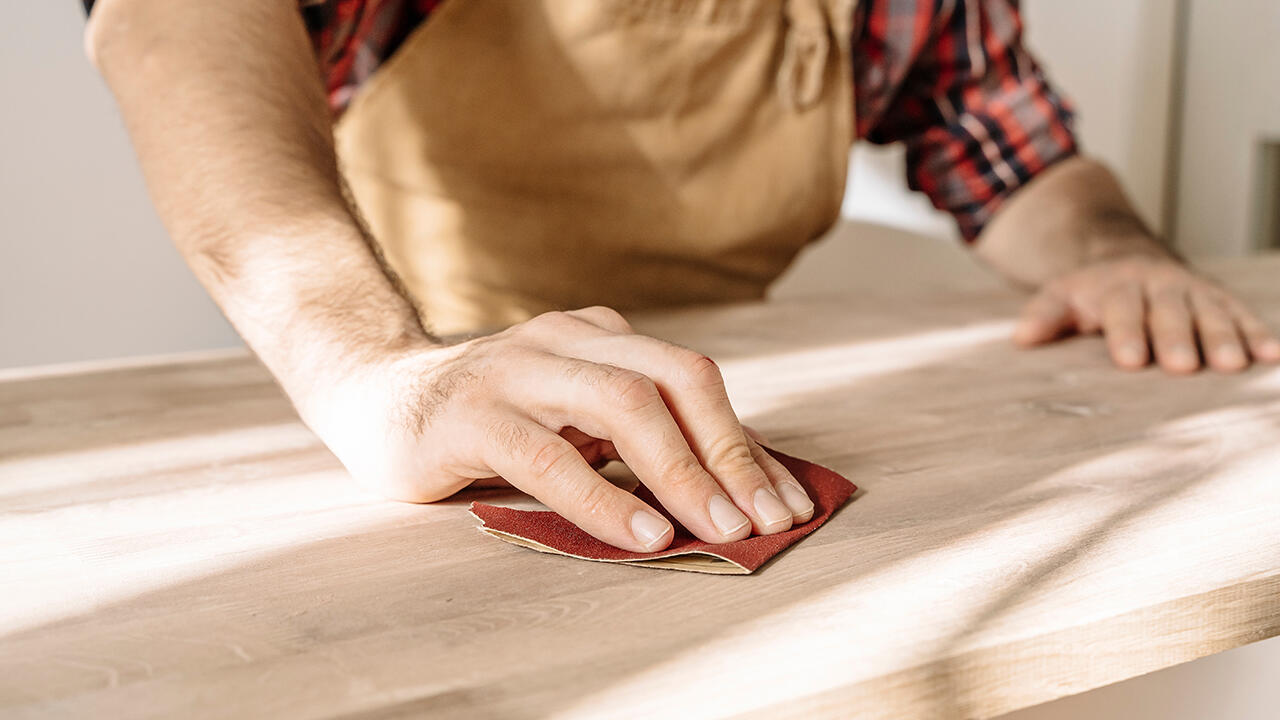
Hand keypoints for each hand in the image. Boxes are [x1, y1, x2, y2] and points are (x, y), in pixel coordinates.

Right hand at [303, 307, 814, 551]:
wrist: (376, 398)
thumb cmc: (492, 421)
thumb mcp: (572, 419)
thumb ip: (633, 439)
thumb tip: (730, 490)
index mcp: (600, 337)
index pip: (693, 380)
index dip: (747, 442)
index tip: (790, 502)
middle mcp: (566, 339)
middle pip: (673, 380)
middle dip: (729, 452)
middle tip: (768, 518)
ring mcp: (516, 369)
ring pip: (619, 405)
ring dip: (680, 471)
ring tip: (719, 529)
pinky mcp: (469, 414)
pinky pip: (548, 456)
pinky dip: (602, 498)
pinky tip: (640, 536)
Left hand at [1013, 255, 1279, 372]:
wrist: (1127, 259)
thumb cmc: (1091, 294)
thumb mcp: (1062, 296)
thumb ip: (1046, 315)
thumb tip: (1022, 336)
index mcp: (1118, 285)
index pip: (1122, 310)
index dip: (1127, 334)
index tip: (1130, 361)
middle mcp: (1160, 286)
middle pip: (1170, 312)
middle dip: (1178, 338)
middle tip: (1184, 367)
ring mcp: (1194, 292)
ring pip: (1211, 313)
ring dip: (1224, 338)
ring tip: (1233, 367)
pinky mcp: (1221, 301)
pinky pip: (1243, 316)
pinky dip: (1258, 334)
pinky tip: (1272, 357)